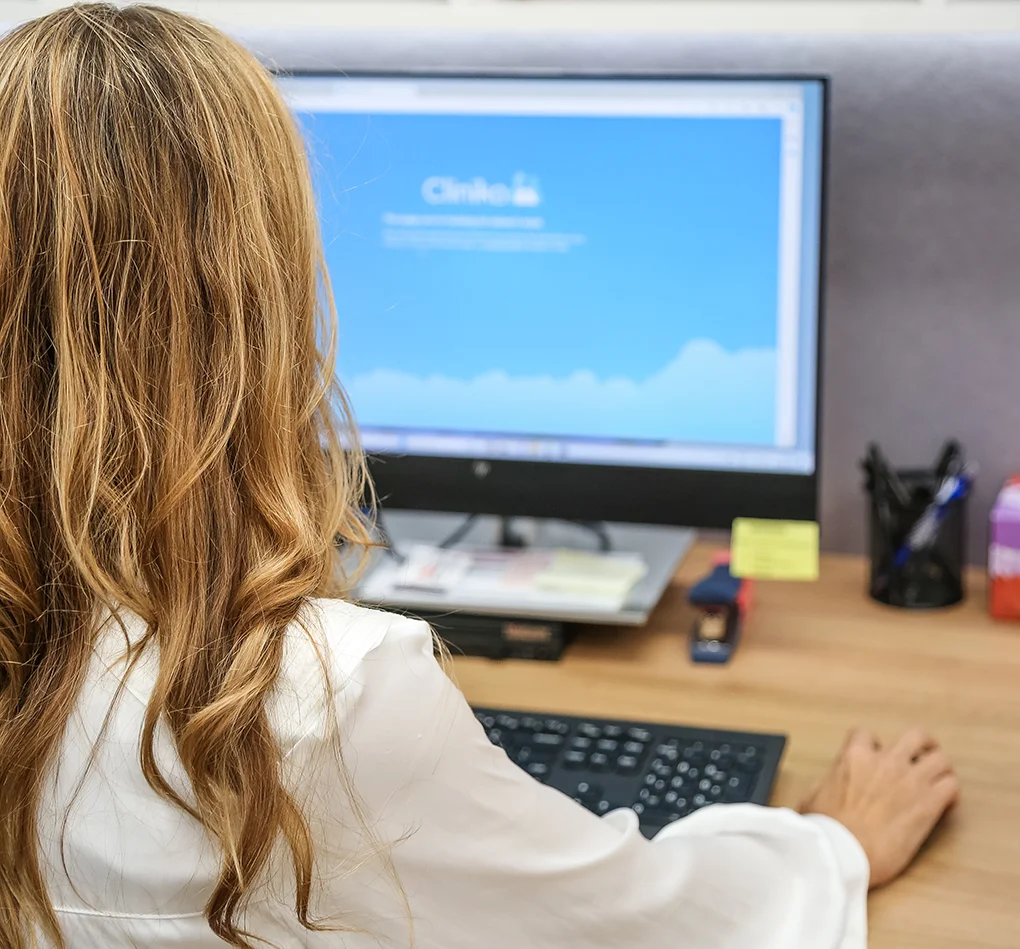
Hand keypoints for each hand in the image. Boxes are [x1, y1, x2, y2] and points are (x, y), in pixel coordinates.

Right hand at [800, 727, 959, 888]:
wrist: (842, 853)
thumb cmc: (824, 828)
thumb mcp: (812, 797)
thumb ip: (827, 784)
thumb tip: (826, 790)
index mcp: (854, 756)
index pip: (867, 734)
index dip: (873, 745)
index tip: (875, 759)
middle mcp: (885, 761)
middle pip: (917, 736)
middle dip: (922, 746)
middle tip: (922, 759)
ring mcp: (910, 780)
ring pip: (941, 759)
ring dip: (941, 769)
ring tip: (939, 782)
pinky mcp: (928, 804)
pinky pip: (952, 787)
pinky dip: (951, 794)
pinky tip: (944, 806)